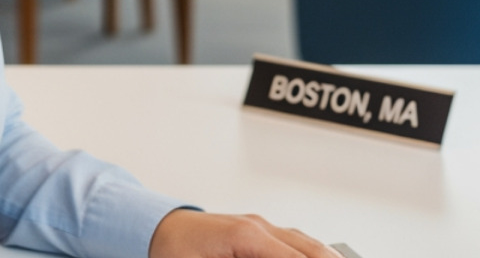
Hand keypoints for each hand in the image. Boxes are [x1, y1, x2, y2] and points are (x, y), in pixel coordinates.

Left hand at [148, 210, 342, 257]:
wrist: (154, 227)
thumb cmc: (171, 251)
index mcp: (246, 236)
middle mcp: (257, 226)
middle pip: (309, 248)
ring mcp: (258, 225)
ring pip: (305, 242)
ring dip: (325, 256)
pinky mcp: (255, 231)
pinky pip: (292, 241)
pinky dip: (310, 252)